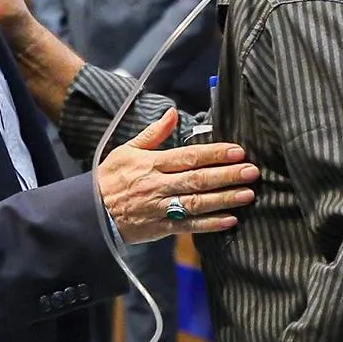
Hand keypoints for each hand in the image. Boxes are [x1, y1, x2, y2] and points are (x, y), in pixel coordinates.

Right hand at [96, 110, 256, 242]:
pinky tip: (230, 220)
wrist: (90, 213)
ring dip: (224, 199)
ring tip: (248, 194)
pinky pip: (189, 226)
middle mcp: (159, 185)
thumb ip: (154, 134)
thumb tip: (173, 113)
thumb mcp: (127, 150)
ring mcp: (160, 208)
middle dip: (227, 175)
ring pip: (197, 203)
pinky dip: (210, 225)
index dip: (215, 154)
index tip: (238, 151)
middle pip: (198, 179)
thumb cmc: (110, 179)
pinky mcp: (160, 228)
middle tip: (252, 172)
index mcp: (152, 164)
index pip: (189, 156)